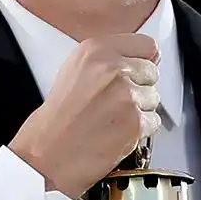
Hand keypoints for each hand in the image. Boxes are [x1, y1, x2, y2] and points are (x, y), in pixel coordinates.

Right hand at [8, 34, 160, 199]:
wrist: (46, 155)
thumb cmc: (57, 119)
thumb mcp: (75, 71)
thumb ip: (108, 60)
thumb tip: (145, 58)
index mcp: (97, 50)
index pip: (147, 45)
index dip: (143, 61)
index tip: (136, 70)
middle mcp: (113, 69)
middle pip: (152, 72)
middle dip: (139, 88)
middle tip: (114, 103)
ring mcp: (126, 96)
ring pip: (154, 98)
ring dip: (139, 110)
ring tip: (111, 119)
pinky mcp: (135, 122)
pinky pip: (154, 122)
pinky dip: (140, 131)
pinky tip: (116, 132)